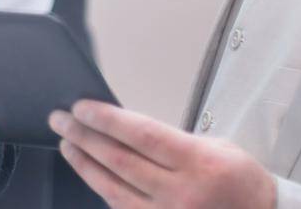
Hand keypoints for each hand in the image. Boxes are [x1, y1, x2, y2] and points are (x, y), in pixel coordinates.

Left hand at [49, 100, 275, 208]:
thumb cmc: (240, 179)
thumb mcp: (215, 148)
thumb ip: (170, 141)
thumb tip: (122, 128)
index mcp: (198, 163)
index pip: (141, 135)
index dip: (106, 119)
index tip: (80, 107)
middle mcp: (182, 193)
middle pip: (119, 160)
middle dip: (84, 137)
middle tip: (60, 119)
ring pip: (112, 189)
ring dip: (84, 164)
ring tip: (67, 143)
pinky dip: (102, 189)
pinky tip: (89, 173)